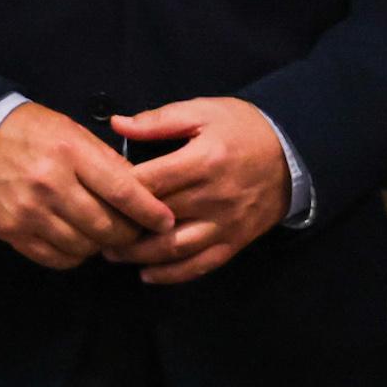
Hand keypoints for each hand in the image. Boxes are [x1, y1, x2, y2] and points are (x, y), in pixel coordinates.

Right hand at [0, 102, 173, 269]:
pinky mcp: (13, 232)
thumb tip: (142, 190)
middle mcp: (51, 185)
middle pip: (106, 226)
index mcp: (72, 153)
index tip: (166, 222)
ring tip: (106, 235)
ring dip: (102, 246)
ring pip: (84, 246)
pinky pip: (56, 258)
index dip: (149, 212)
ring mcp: (30, 212)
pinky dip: (75, 256)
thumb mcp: (73, 133)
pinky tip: (79, 242)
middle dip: (129, 234)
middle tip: (136, 231)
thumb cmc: (32, 133)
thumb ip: (107, 161)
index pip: (123, 190)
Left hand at [103, 98, 292, 286]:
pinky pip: (201, 264)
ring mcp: (225, 223)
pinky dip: (172, 274)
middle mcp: (213, 197)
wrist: (294, 153)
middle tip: (92, 227)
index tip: (92, 193)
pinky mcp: (235, 240)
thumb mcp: (204, 112)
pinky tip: (148, 274)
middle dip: (119, 226)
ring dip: (138, 256)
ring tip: (112, 253)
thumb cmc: (244, 129)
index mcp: (203, 161)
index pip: (148, 182)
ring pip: (173, 248)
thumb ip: (160, 121)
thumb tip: (117, 125)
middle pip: (154, 219)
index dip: (115, 191)